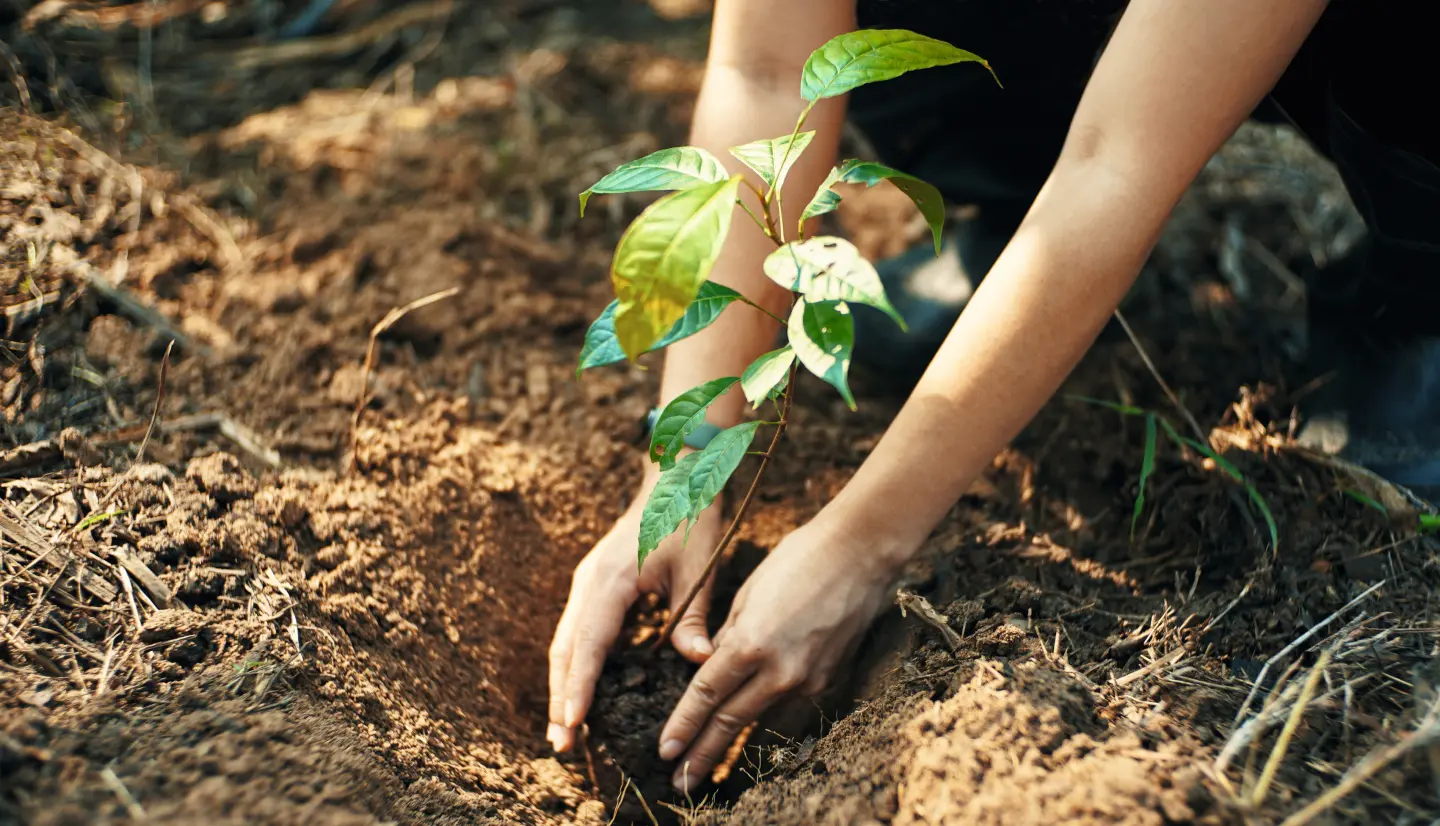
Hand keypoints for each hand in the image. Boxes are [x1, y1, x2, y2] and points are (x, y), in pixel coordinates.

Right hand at [547, 476, 723, 753]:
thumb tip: (699, 662)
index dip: (579, 687)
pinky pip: (578, 631)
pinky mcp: (594, 586)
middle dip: (561, 698)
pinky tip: (583, 694)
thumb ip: (693, 618)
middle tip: (561, 745)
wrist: (676, 478)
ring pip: (566, 643)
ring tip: (564, 730)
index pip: (589, 644)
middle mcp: (589, 584)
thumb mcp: (699, 569)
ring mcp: (587, 584)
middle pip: (565, 650)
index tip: (572, 724)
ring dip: (563, 685)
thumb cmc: (690, 519)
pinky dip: (576, 665)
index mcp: (611, 581)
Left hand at [657, 517, 902, 790]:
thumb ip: (728, 636)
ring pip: (763, 723)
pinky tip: (756, 738)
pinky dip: (771, 725)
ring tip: (711, 771)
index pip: (707, 695)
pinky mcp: (830, 679)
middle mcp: (780, 670)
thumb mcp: (748, 593)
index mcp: (751, 643)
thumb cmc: (798, 559)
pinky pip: (793, 710)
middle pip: (731, 722)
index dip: (683, 726)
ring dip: (735, 749)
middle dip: (702, 754)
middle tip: (679, 783)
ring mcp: (809, 679)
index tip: (664, 751)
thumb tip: (711, 664)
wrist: (860, 554)